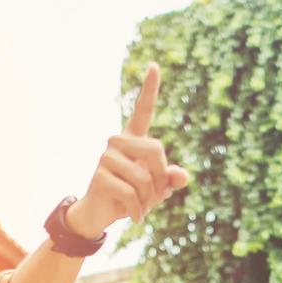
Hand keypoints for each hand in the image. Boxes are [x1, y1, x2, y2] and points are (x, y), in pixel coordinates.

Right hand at [64, 63, 191, 237]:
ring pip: (144, 178)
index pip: (143, 110)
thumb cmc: (132, 196)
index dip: (150, 89)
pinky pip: (131, 193)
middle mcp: (118, 141)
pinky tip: (134, 217)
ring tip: (140, 207)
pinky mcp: (99, 175)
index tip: (154, 65)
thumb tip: (182, 175)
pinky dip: (138, 210)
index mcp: (133, 139)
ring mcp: (106, 156)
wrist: (101, 214)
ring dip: (149, 200)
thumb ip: (171, 179)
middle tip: (154, 197)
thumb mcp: (157, 189)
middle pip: (156, 151)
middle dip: (161, 180)